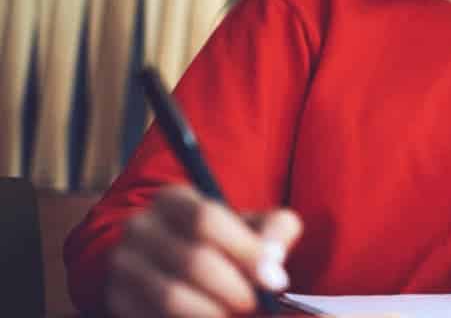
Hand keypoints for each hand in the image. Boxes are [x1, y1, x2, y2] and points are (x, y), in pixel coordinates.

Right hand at [106, 185, 301, 316]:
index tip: (275, 279)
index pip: (207, 219)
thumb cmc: (227, 242)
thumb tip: (274, 259)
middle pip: (193, 261)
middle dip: (235, 290)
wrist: (176, 264)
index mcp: (173, 200)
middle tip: (257, 306)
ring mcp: (123, 266)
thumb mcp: (254, 226)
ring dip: (214, 313)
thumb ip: (275, 231)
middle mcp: (140, 228)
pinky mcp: (118, 301)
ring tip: (236, 315)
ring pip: (171, 297)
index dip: (246, 252)